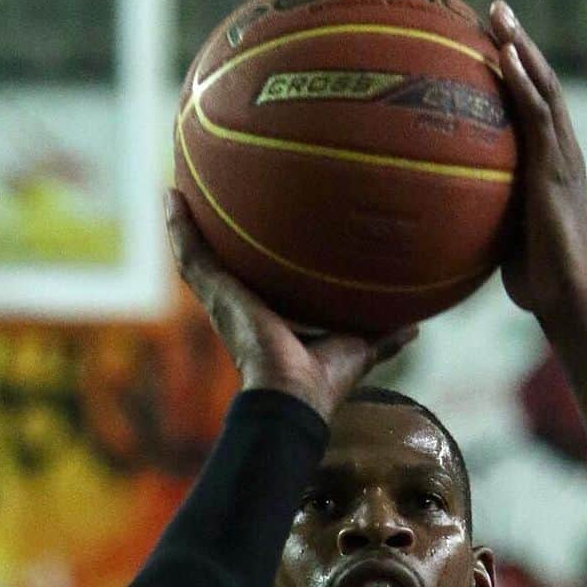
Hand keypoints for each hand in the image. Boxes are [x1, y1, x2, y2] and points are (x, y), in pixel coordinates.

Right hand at [165, 189, 417, 420]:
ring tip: (175, 190)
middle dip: (210, 238)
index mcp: (266, 319)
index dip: (249, 261)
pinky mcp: (215, 295)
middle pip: (219, 267)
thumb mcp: (359, 346)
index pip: (253, 284)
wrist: (295, 396)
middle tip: (202, 204)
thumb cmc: (323, 381)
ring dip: (184, 226)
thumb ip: (384, 335)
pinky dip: (179, 227)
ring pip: (196, 258)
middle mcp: (238, 308)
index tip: (249, 235)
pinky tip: (171, 196)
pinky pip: (192, 255)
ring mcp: (221, 302)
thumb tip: (416, 327)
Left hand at [489, 0, 586, 325]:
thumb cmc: (540, 284)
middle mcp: (563, 154)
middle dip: (520, 45)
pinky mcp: (554, 169)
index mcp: (554, 168)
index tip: (494, 45)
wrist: (571, 299)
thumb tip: (449, 223)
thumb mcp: (507, 242)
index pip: (537, 109)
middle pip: (542, 85)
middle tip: (495, 10)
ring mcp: (561, 158)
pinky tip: (504, 53)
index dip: (519, 74)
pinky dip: (522, 79)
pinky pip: (536, 115)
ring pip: (543, 88)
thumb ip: (488, 220)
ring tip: (498, 13)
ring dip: (520, 47)